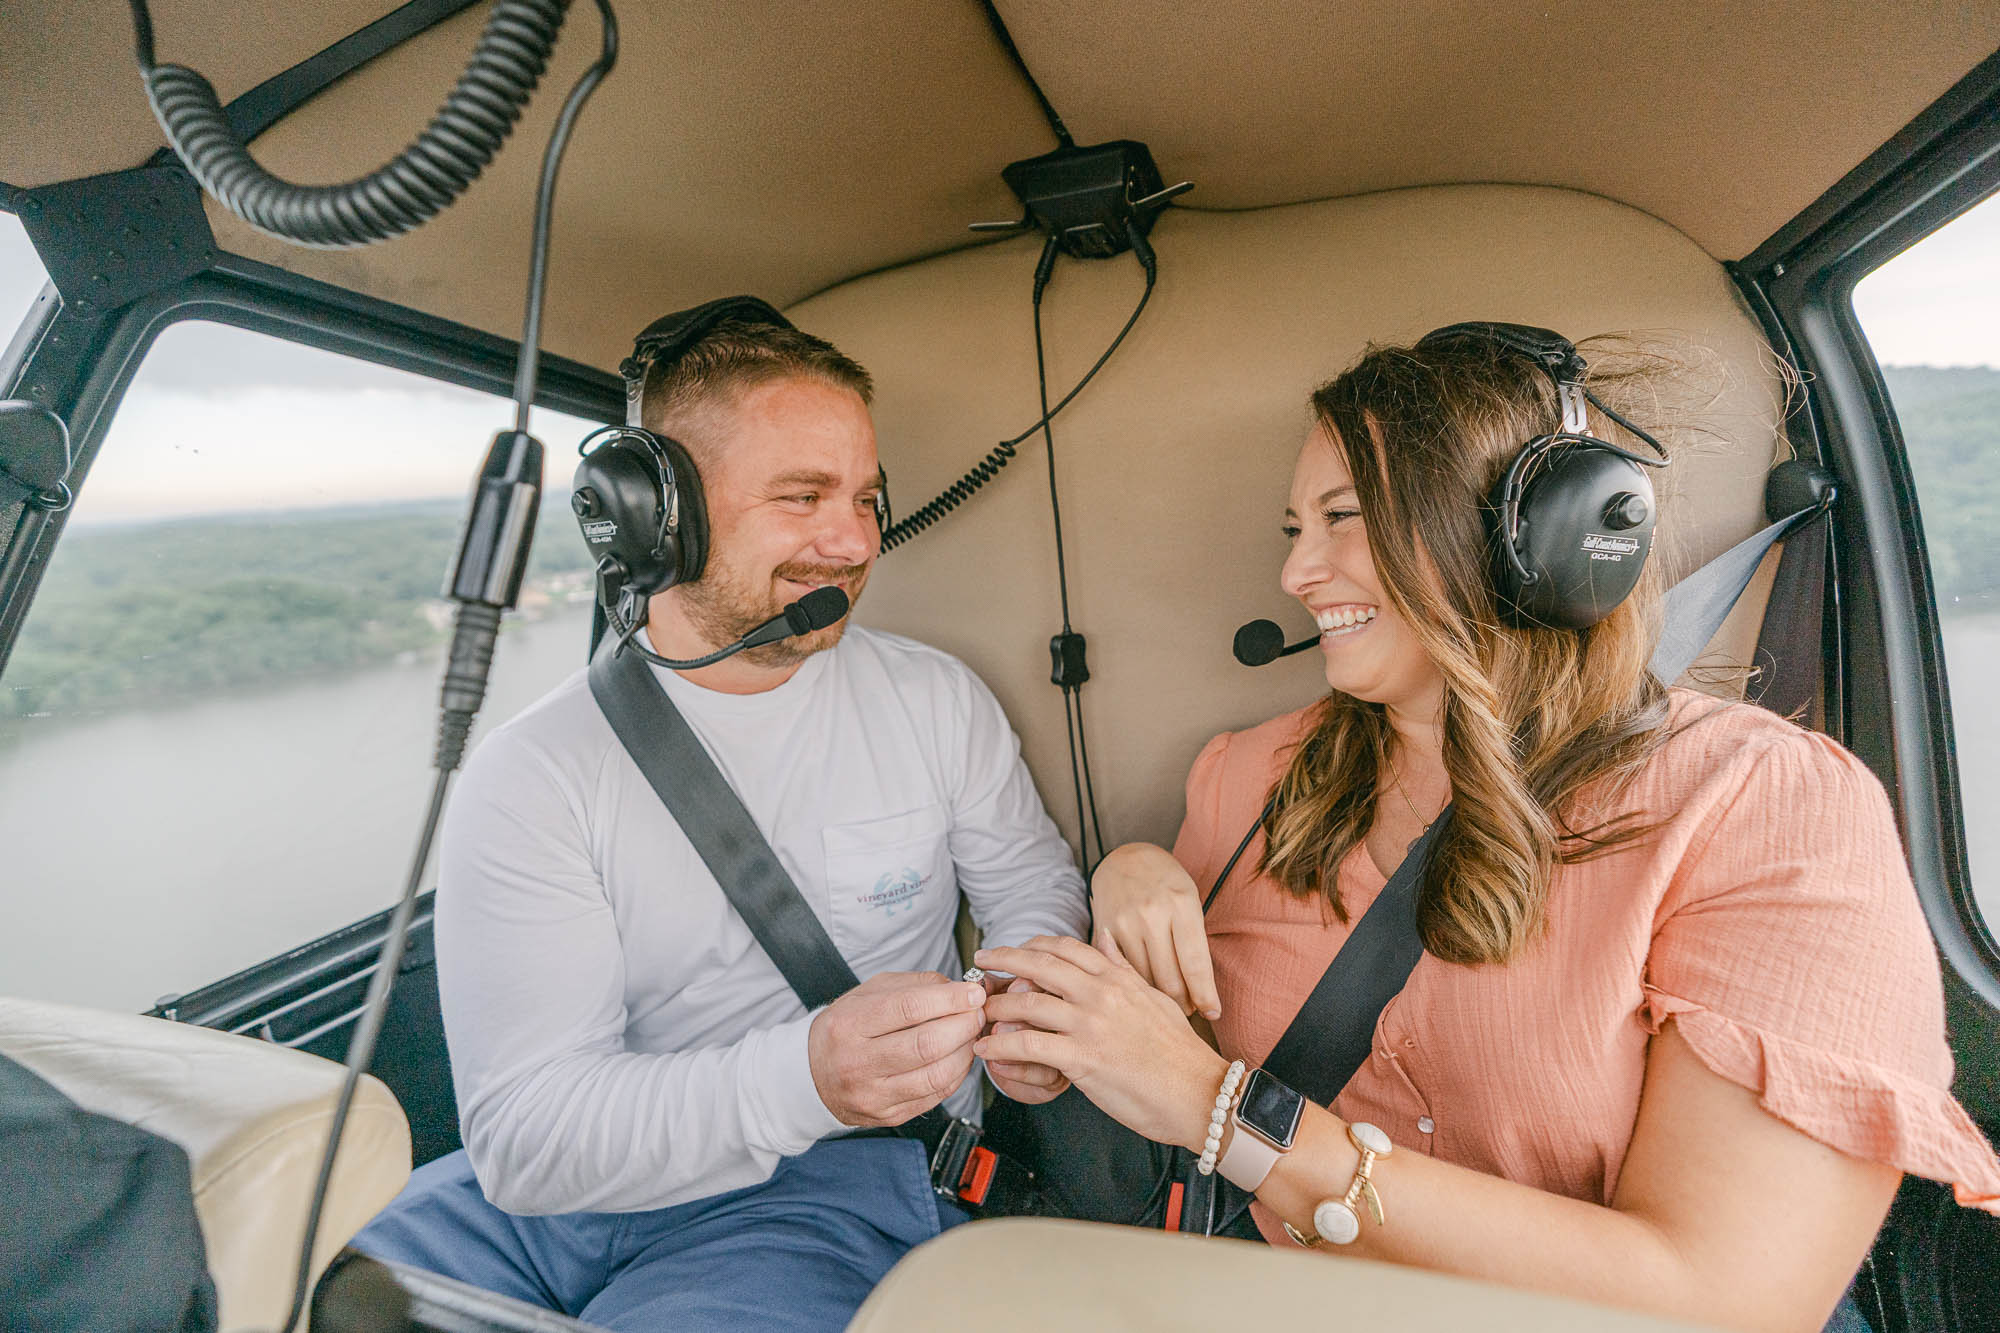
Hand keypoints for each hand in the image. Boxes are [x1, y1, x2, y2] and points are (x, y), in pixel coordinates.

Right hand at [808, 971, 988, 1126]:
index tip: (973, 992)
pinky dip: (957, 1074)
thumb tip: (957, 988)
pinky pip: (935, 1096)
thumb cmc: (846, 1028)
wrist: (812, 1075)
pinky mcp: (887, 1116)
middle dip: (963, 1025)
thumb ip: (913, 985)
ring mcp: (872, 1094)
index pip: (908, 1009)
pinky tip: (959, 1057)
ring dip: (965, 1052)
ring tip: (972, 1035)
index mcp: (848, 1024)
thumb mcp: (867, 994)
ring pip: (936, 1075)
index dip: (948, 999)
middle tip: (978, 1013)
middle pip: (926, 1045)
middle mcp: (856, 1062)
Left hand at [973, 936, 1226, 1148]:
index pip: (1065, 948)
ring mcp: (1090, 1024)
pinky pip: (1029, 1046)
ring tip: (980, 1013)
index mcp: (1117, 978)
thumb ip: (1125, 968)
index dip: (1032, 945)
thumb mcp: (1155, 997)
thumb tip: (1106, 938)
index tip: (1013, 950)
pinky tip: (986, 1048)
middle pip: (1039, 965)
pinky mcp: (1082, 1058)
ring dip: (997, 1007)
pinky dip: (1001, 1046)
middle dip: (1004, 961)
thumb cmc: (1179, 1052)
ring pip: (1028, 1003)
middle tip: (981, 963)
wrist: (1199, 1093)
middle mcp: (1101, 994)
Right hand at [1090, 842, 1220, 1019]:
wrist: (1124, 860)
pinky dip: (1136, 985)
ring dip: (1160, 999)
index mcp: (1182, 904)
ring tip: (1171, 1003)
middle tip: (1190, 1011)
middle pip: (1170, 979)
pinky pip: (1123, 972)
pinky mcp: (1104, 931)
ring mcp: (1125, 923)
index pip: (1195, 964)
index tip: (1213, 1013)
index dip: (1205, 995)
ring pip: (1145, 980)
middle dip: (1184, 1003)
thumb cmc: (1166, 884)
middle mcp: (1152, 914)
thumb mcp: (1189, 901)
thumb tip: (1200, 993)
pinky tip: (1145, 991)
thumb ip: (1193, 942)